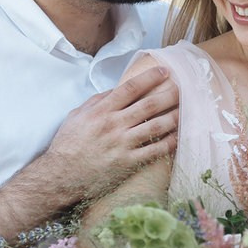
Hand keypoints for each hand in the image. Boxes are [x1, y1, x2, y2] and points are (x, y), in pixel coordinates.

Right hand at [45, 65, 178, 202]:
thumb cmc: (67, 144)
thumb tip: (116, 89)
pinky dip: (169, 143)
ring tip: (187, 108)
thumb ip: (97, 101)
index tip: (165, 71)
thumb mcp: (77, 115)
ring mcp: (122, 145)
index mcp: (102, 111)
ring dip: (174, 116)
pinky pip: (154, 151)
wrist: (60, 176)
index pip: (131, 88)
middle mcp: (114, 125)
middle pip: (149, 105)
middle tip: (184, 86)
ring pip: (156, 126)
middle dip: (169, 94)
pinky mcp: (128, 163)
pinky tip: (179, 136)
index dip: (150, 77)